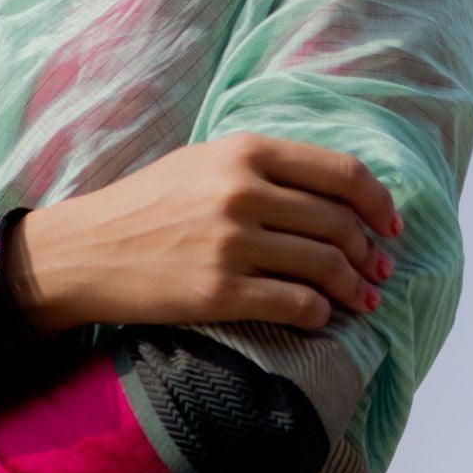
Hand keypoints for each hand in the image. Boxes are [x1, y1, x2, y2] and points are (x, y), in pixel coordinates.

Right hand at [9, 135, 401, 337]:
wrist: (82, 251)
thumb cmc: (144, 207)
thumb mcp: (202, 162)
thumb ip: (262, 167)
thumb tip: (329, 190)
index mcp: (245, 153)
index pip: (341, 173)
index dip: (378, 203)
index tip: (390, 226)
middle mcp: (243, 193)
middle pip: (339, 223)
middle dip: (369, 253)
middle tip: (378, 272)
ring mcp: (231, 244)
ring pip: (324, 266)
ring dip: (353, 288)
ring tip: (360, 300)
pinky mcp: (218, 292)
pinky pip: (295, 304)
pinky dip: (320, 314)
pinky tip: (321, 318)